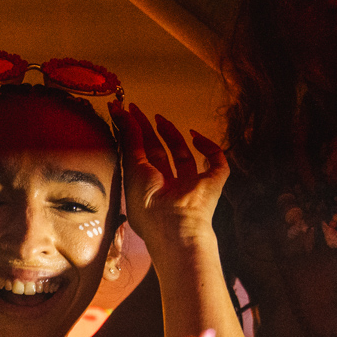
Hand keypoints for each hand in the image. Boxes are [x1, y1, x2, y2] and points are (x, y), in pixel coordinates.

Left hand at [109, 101, 228, 250]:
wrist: (172, 226)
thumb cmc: (147, 204)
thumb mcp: (133, 166)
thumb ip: (129, 138)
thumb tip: (120, 113)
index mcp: (147, 190)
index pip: (140, 159)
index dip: (133, 137)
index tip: (123, 115)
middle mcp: (168, 188)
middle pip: (160, 155)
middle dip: (149, 133)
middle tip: (136, 110)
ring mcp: (191, 186)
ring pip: (185, 156)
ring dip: (173, 135)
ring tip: (159, 118)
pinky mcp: (213, 184)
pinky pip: (217, 162)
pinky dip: (210, 147)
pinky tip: (195, 135)